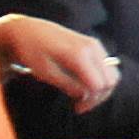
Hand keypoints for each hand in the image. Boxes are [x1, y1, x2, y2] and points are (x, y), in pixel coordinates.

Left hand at [0, 16, 116, 105]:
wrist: (27, 30)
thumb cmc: (32, 52)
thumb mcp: (45, 73)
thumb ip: (68, 85)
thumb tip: (85, 96)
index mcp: (79, 55)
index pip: (99, 85)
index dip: (91, 101)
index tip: (77, 108)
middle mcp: (91, 47)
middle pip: (110, 80)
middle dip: (98, 97)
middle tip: (80, 106)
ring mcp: (94, 44)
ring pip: (112, 74)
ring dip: (101, 89)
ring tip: (83, 97)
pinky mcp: (93, 44)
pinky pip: (106, 67)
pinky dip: (100, 79)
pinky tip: (84, 85)